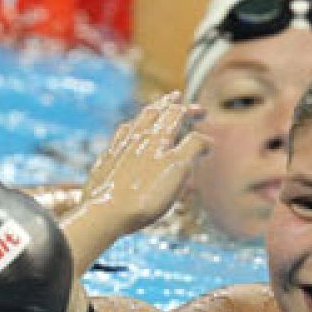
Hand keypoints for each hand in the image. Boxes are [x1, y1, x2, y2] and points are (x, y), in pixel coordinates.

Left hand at [79, 91, 209, 234]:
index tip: (202, 112)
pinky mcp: (107, 161)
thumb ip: (193, 148)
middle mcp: (138, 137)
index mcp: (158, 138)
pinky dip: (130, 128)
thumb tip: (206, 139)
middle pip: (155, 113)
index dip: (191, 111)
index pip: (176, 114)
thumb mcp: (178, 169)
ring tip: (154, 108)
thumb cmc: (145, 194)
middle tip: (177, 97)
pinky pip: (120, 136)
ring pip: (136, 122)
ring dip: (149, 112)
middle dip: (169, 104)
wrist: (105, 214)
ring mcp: (119, 148)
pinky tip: (128, 131)